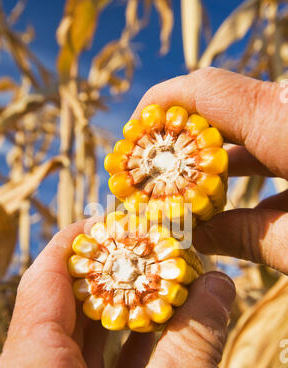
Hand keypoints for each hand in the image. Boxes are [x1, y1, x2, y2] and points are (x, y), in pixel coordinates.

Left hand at [0, 218, 234, 367]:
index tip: (124, 217)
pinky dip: (133, 342)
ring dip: (131, 306)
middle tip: (158, 242)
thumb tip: (219, 281)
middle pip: (69, 304)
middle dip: (118, 271)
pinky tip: (166, 318)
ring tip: (170, 273)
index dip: (86, 239)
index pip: (47, 281)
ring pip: (88, 336)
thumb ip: (197, 338)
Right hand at [133, 67, 287, 273]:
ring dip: (210, 152)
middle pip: (220, 103)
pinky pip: (272, 133)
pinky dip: (245, 158)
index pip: (205, 91)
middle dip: (179, 136)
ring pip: (248, 120)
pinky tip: (231, 195)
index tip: (130, 141)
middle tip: (151, 173)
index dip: (157, 107)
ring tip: (181, 188)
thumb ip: (248, 238)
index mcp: (286, 126)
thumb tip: (197, 240)